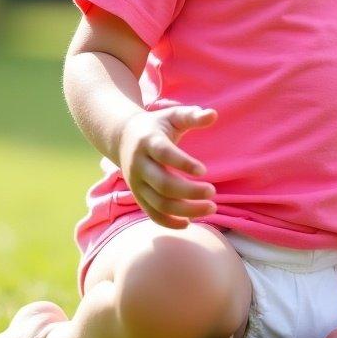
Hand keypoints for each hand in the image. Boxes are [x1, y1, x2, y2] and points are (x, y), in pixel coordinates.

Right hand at [118, 104, 218, 229]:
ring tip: (211, 208)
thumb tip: (213, 114)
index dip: (183, 163)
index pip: (164, 154)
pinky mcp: (138, 196)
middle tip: (212, 192)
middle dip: (190, 192)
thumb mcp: (172, 116)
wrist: (122, 138)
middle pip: (163, 184)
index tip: (204, 171)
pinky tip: (189, 223)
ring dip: (186, 210)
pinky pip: (152, 214)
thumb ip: (192, 116)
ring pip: (160, 203)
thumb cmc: (156, 126)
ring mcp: (137, 183)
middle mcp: (140, 164)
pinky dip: (169, 222)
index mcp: (149, 142)